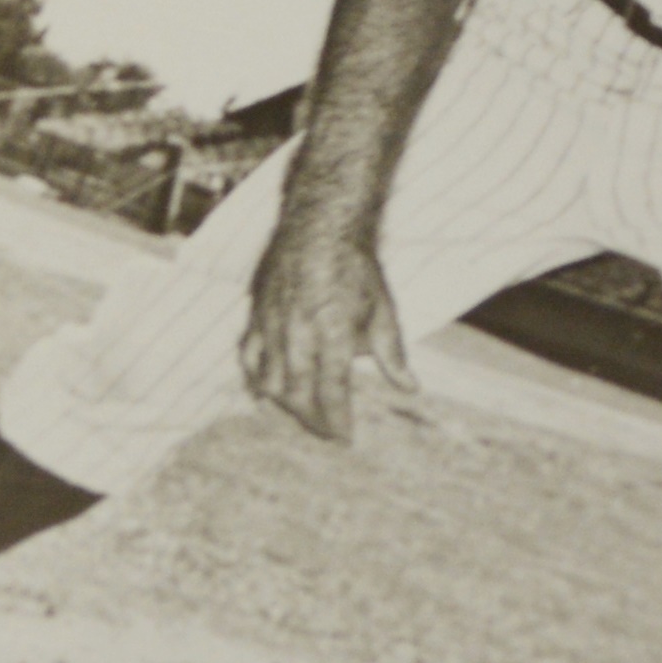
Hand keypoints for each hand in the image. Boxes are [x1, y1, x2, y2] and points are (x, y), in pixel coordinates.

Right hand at [241, 215, 416, 444]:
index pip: (332, 395)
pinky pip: (250, 357)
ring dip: (287, 405)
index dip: (337, 423)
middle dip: (313, 421)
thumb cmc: (356, 267)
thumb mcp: (383, 310)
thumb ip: (392, 355)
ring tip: (303, 413)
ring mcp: (274, 325)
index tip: (345, 439)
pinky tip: (263, 394)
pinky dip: (255, 380)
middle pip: (299, 396)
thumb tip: (411, 389)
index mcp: (333, 336)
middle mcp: (299, 335)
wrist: (320, 224)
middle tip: (327, 433)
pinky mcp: (258, 314)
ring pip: (271, 382)